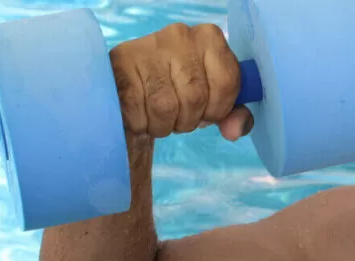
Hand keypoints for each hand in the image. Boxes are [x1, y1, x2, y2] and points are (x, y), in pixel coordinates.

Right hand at [108, 22, 253, 140]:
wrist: (136, 85)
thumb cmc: (182, 92)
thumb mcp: (215, 101)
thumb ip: (234, 117)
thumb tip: (234, 131)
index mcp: (210, 38)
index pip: (226, 82)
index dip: (218, 110)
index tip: (207, 113)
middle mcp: (180, 35)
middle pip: (195, 97)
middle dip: (188, 121)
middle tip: (179, 118)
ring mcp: (148, 46)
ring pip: (164, 106)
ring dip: (163, 125)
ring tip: (160, 118)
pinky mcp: (120, 61)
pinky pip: (136, 108)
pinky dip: (141, 123)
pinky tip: (141, 116)